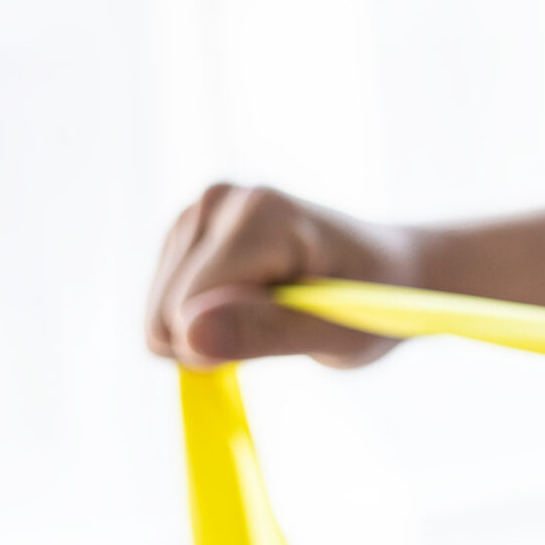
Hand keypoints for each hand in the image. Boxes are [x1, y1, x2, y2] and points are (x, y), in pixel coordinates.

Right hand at [146, 184, 422, 367]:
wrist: (386, 271)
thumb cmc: (373, 306)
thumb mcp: (336, 333)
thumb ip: (264, 331)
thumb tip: (186, 333)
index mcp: (258, 215)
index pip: (188, 311)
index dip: (231, 346)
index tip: (291, 330)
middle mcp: (220, 198)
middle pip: (164, 314)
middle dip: (219, 338)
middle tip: (286, 320)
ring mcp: (199, 209)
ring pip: (158, 313)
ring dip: (213, 329)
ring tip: (273, 306)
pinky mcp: (187, 228)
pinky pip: (162, 306)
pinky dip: (204, 318)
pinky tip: (251, 298)